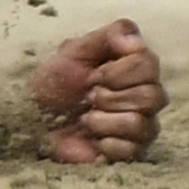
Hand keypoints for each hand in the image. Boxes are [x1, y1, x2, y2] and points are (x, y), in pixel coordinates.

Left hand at [30, 17, 165, 163]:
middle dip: (109, 97)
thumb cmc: (54, 83)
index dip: (118, 71)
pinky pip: (132, 149)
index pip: (150, 63)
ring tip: (87, 118)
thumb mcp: (73, 51)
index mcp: (135, 67)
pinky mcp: (135, 152)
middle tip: (89, 97)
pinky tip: (93, 139)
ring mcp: (144, 125)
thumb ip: (107, 36)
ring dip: (102, 120)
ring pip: (140, 123)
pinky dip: (104, 143)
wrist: (35, 121)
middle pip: (153, 96)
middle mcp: (147, 95)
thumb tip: (134, 40)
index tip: (94, 74)